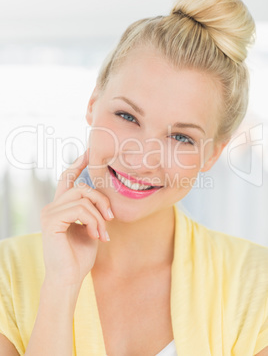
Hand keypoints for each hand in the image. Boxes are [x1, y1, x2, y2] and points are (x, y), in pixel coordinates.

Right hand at [40, 148, 112, 286]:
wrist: (69, 278)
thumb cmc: (80, 256)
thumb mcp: (91, 228)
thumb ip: (92, 211)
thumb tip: (102, 199)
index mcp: (61, 207)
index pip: (68, 179)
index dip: (77, 164)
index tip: (88, 151)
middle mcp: (52, 206)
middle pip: (82, 187)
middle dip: (101, 201)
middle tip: (110, 218)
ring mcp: (49, 212)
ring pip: (83, 198)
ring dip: (99, 216)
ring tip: (102, 233)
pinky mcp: (51, 220)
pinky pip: (80, 209)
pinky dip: (93, 221)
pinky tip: (95, 235)